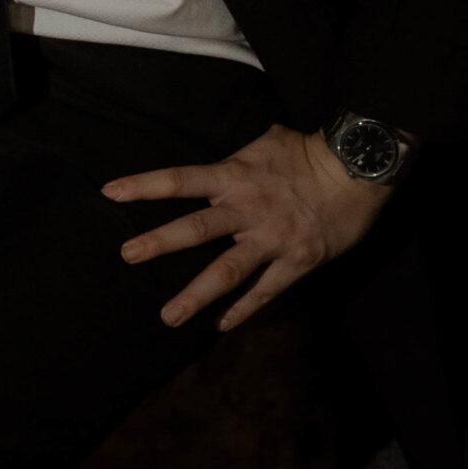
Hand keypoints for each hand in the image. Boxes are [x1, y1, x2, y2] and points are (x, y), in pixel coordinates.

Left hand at [104, 123, 399, 332]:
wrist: (356, 170)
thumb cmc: (306, 151)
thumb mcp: (262, 142)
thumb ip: (234, 157)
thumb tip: (216, 161)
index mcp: (234, 176)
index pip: (180, 180)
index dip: (144, 185)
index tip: (110, 192)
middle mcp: (247, 209)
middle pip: (196, 229)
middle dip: (159, 243)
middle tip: (127, 255)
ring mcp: (272, 239)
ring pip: (227, 271)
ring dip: (195, 296)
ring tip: (167, 317)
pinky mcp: (298, 261)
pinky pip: (266, 291)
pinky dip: (244, 310)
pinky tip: (221, 326)